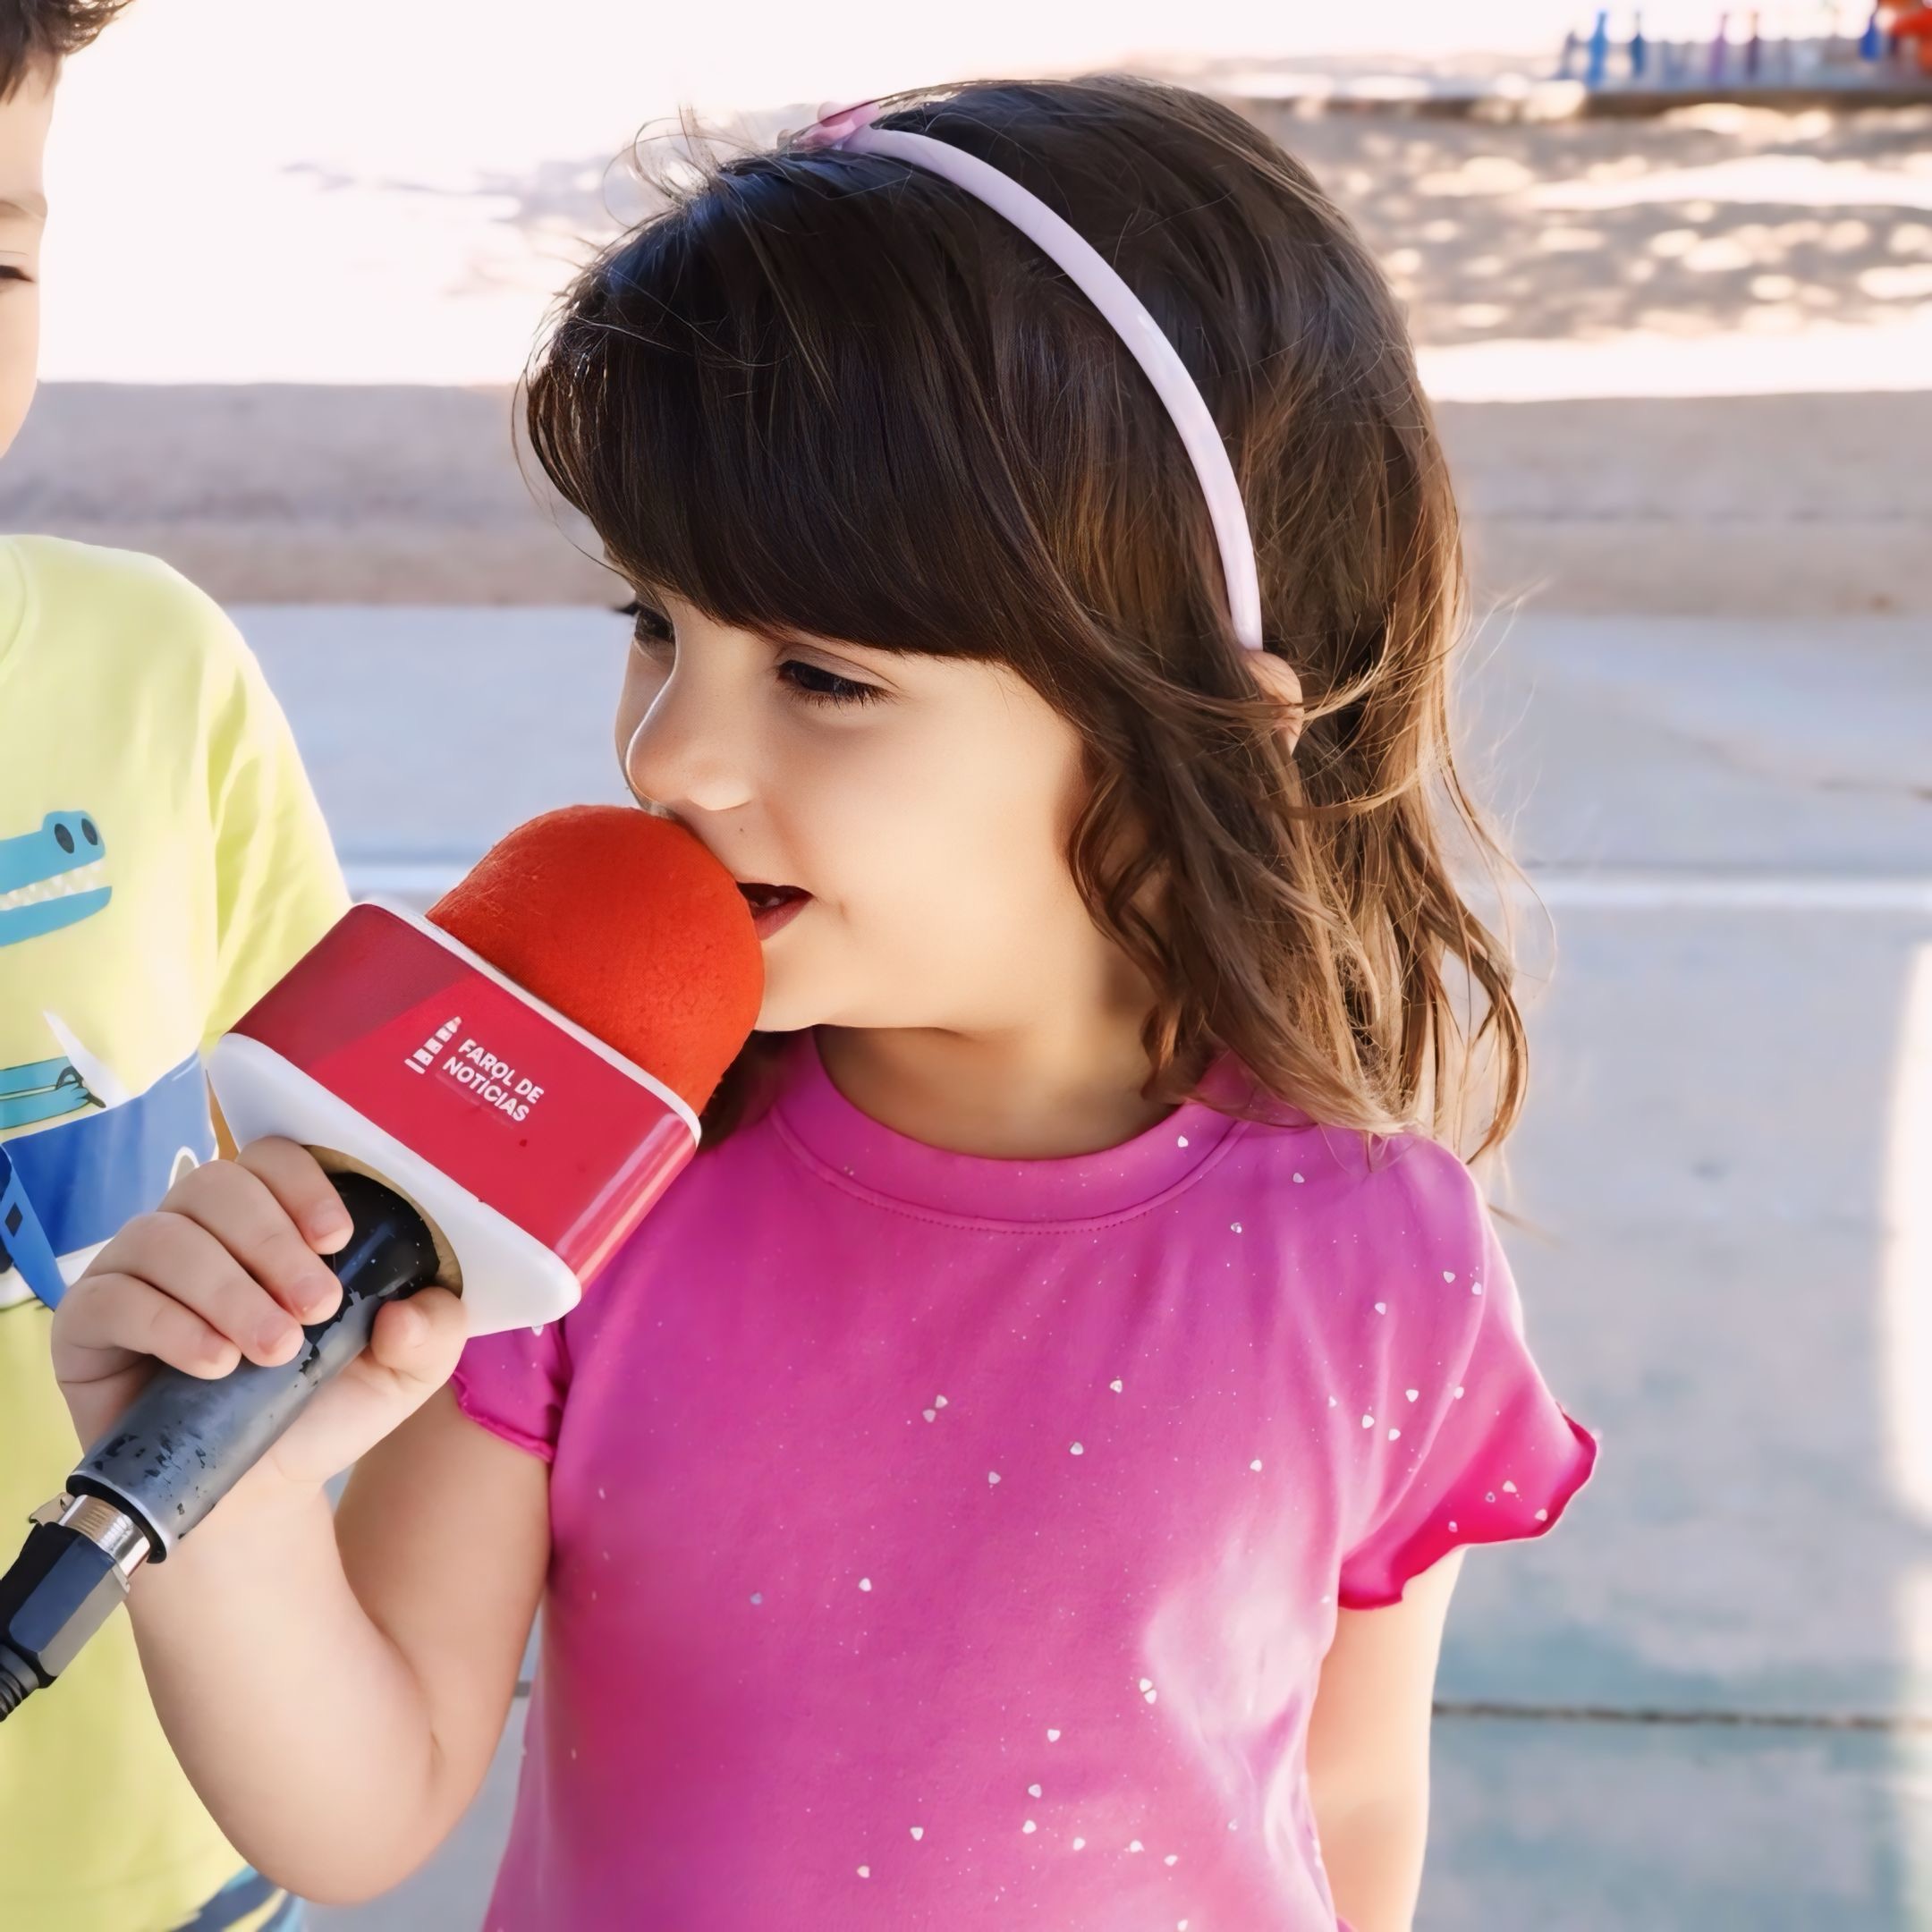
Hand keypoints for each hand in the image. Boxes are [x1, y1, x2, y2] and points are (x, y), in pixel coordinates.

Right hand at [52, 1139, 465, 1517]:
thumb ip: (433, 1333)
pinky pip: (113, 1296)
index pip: (271, 1159)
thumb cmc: (319, 1408)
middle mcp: (195, 1229)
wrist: (257, 1491)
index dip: (303, 1185)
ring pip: (166, 1237)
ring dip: (229, 1290)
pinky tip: (214, 1362)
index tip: (337, 1240)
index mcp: (266, 1220)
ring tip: (273, 1350)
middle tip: (315, 1309)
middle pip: (218, 1186)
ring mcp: (135, 1270)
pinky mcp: (88, 1321)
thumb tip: (410, 1311)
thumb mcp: (402, 1372)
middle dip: (272, 1243)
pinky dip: (170, 1325)